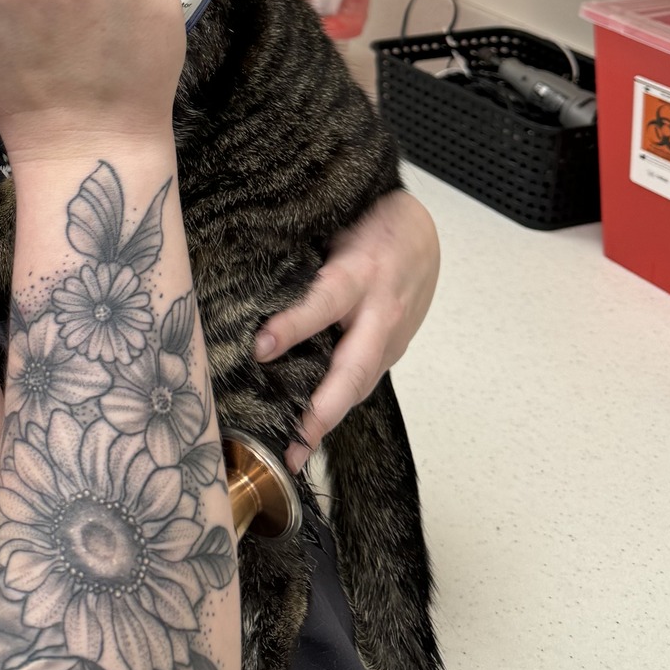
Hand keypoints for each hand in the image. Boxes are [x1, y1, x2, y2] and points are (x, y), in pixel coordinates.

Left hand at [255, 188, 439, 473]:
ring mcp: (392, 335)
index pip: (324, 302)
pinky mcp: (394, 348)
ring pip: (361, 383)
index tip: (259, 350)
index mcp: (361, 271)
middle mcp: (381, 310)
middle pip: (353, 367)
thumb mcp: (335, 221)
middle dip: (322, 410)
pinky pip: (365, 379)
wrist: (423, 229)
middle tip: (290, 442)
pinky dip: (339, 404)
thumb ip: (302, 252)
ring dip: (328, 420)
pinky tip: (310, 427)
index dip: (292, 327)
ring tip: (295, 453)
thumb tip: (246, 278)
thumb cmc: (370, 217)